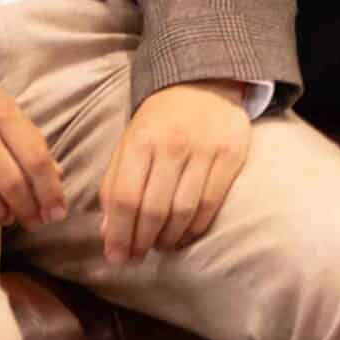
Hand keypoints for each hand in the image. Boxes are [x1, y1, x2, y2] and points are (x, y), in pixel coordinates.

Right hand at [0, 50, 65, 227]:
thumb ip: (27, 137)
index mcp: (1, 110)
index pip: (35, 159)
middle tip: (35, 222)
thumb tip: (56, 176)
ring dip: (1, 214)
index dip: (50, 191)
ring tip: (9, 218)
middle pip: (11, 182)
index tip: (58, 212)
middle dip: (29, 209)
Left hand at [100, 81, 253, 262]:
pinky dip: (195, 228)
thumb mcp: (129, 143)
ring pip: (183, 211)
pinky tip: (184, 234)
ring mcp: (205, 148)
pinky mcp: (232, 154)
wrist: (204, 81)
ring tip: (159, 246)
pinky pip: (211, 204)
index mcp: (141, 140)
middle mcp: (173, 144)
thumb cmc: (159, 121)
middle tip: (136, 258)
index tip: (116, 257)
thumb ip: (115, 185)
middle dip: (141, 242)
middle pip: (154, 209)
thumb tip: (108, 233)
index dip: (119, 234)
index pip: (126, 198)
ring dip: (168, 239)